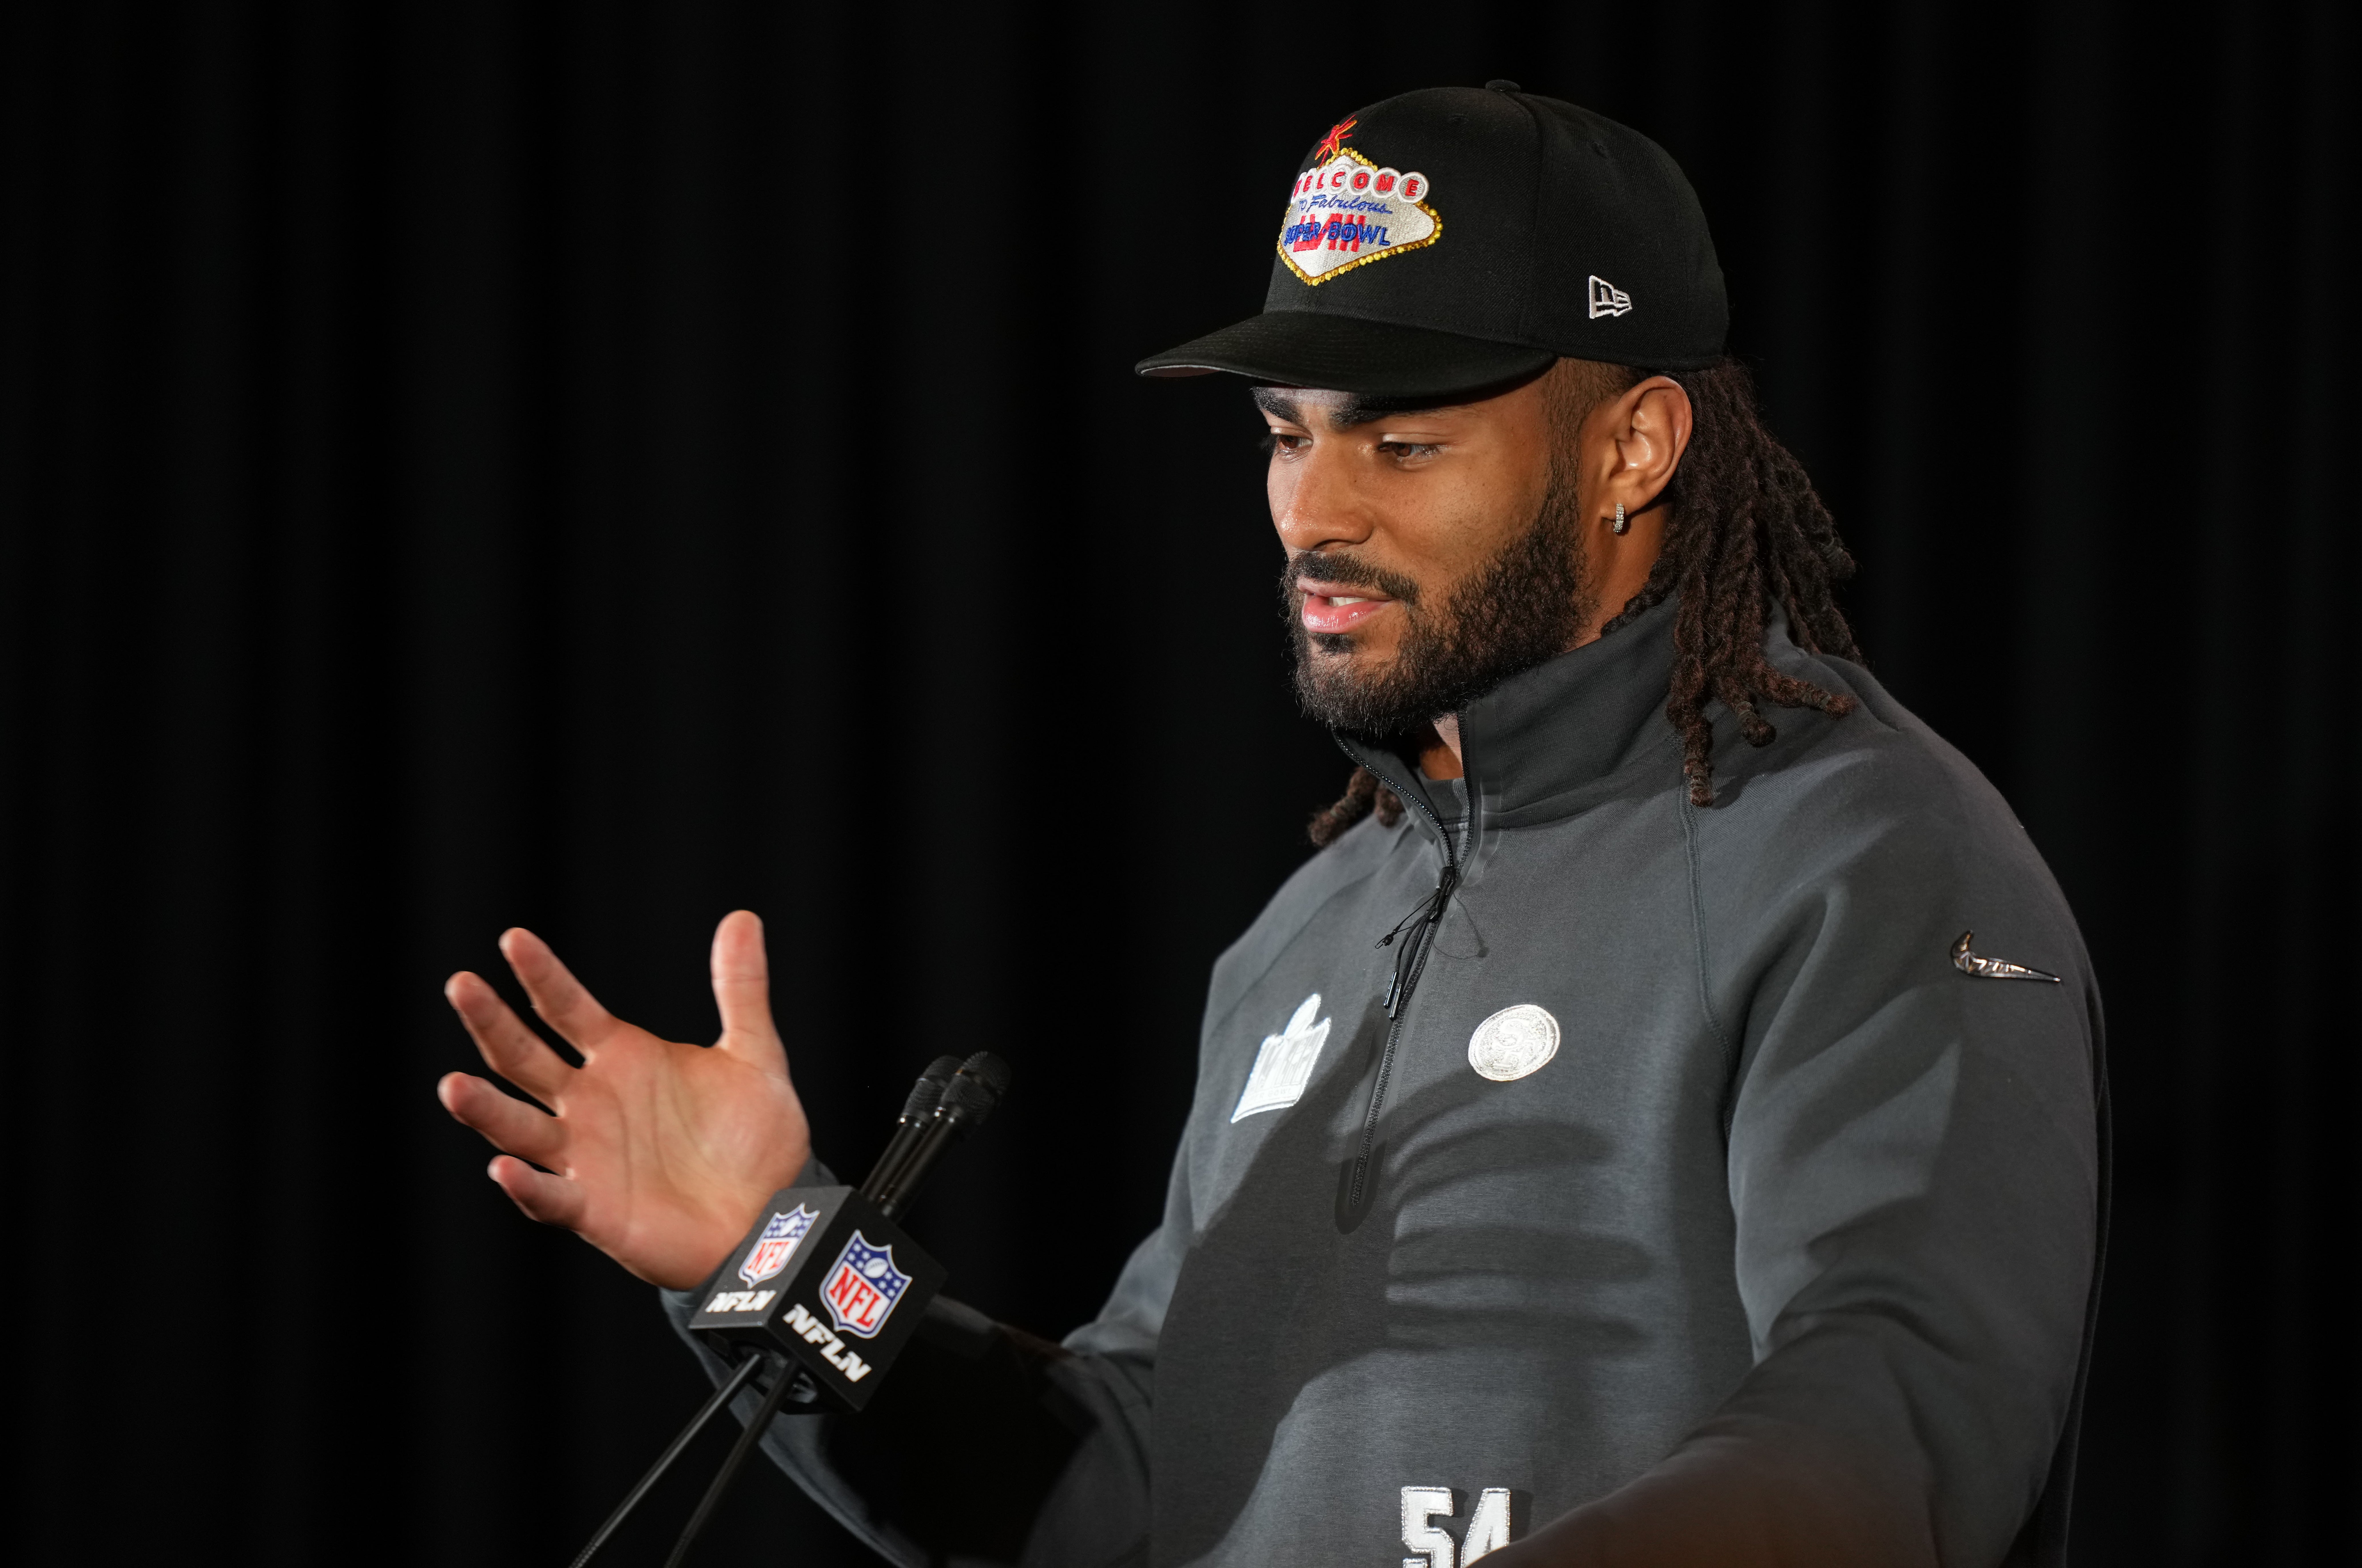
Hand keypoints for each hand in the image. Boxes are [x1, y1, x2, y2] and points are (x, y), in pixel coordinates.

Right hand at [436, 910, 810, 1289]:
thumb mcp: (754, 1054)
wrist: (774, 1210)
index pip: (566, 1007)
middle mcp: (589, 1102)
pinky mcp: (594, 1209)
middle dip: (491, 1024)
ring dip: (485, 1109)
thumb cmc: (754, 1136)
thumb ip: (741, 988)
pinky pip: (550, 1197)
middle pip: (524, 1058)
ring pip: (520, 1127)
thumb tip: (743, 916)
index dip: (542, 975)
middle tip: (462, 986)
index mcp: (621, 1057)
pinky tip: (504, 1168)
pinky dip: (526, 1186)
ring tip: (452, 1085)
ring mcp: (584, 1156)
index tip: (514, 938)